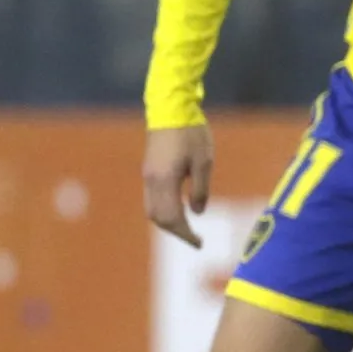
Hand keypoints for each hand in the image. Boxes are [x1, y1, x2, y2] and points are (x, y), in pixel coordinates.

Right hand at [142, 123, 214, 246]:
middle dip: (176, 231)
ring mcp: (148, 175)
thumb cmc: (191, 133)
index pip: (172, 218)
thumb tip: (197, 213)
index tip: (199, 243)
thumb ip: (200, 190)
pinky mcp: (149, 169)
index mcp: (165, 181)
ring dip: (168, 221)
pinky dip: (164, 209)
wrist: (171, 108)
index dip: (186, 234)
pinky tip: (179, 208)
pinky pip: (152, 198)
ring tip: (187, 227)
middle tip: (195, 239)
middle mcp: (152, 181)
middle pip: (158, 217)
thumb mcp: (204, 162)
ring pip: (152, 209)